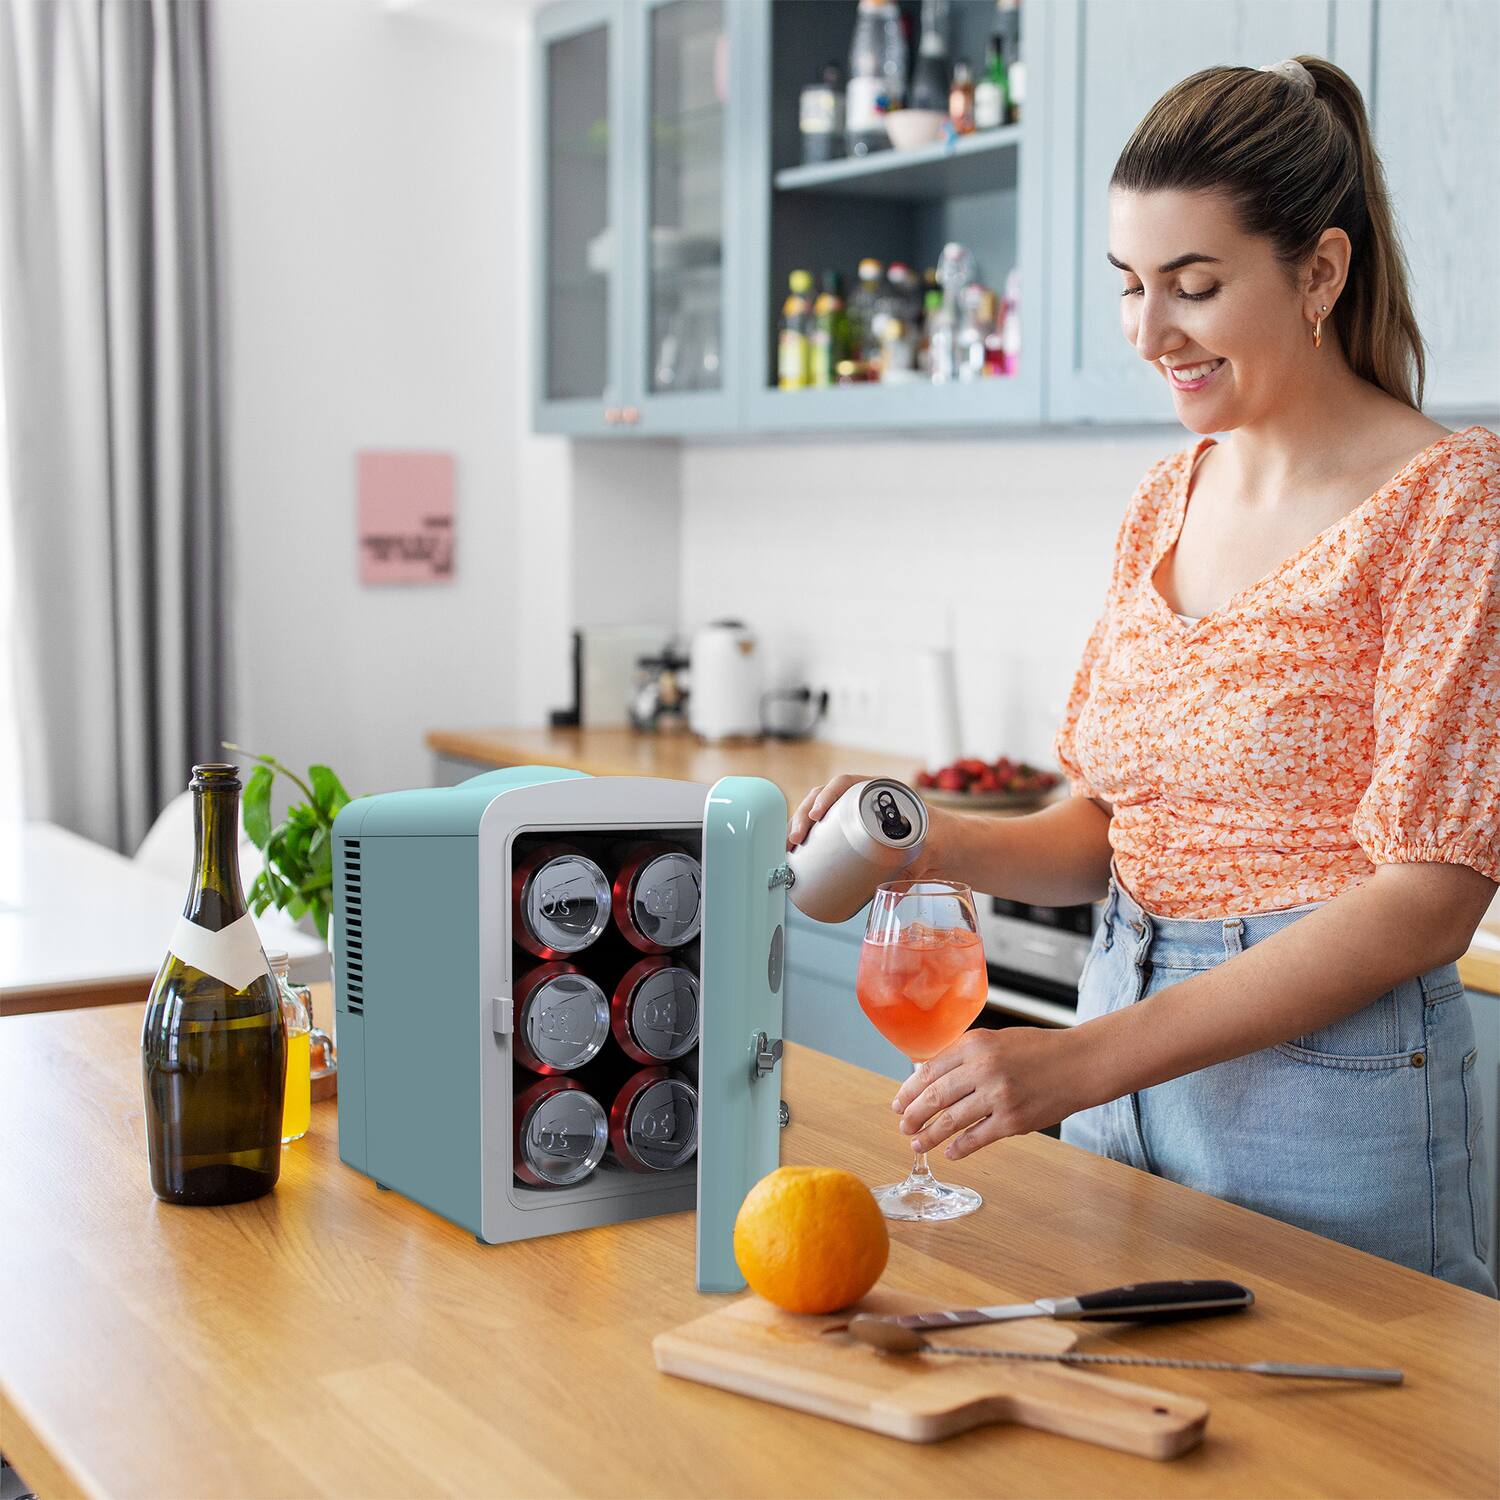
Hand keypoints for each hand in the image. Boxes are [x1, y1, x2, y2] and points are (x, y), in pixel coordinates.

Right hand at [787, 773, 954, 877]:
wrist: (949, 847)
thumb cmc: (942, 838)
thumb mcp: (928, 851)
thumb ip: (913, 871)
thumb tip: (890, 895)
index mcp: (882, 792)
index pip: (847, 784)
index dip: (827, 795)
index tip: (816, 814)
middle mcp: (866, 801)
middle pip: (826, 799)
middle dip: (804, 815)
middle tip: (797, 837)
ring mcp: (858, 818)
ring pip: (822, 815)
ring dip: (800, 826)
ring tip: (790, 846)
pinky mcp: (855, 836)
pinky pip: (828, 830)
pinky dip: (809, 837)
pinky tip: (795, 849)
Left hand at [891, 1026, 1095, 1159]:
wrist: (1079, 1063)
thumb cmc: (1037, 1050)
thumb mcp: (995, 1040)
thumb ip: (964, 1056)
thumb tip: (929, 1077)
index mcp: (974, 1044)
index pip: (928, 1070)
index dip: (908, 1090)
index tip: (898, 1103)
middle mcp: (983, 1069)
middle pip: (934, 1097)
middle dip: (913, 1115)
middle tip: (903, 1126)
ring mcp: (998, 1096)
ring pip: (951, 1121)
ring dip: (930, 1135)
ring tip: (917, 1143)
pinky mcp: (1013, 1121)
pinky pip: (977, 1138)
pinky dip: (959, 1148)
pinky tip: (950, 1152)